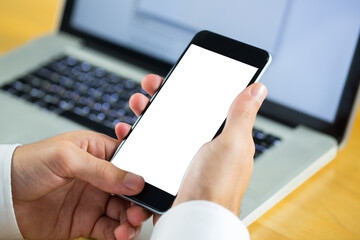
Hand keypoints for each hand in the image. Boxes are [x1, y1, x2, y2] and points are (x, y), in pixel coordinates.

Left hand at [12, 129, 150, 238]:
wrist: (2, 196)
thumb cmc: (29, 164)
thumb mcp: (67, 157)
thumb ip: (103, 170)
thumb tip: (134, 180)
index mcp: (98, 153)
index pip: (130, 163)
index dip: (142, 175)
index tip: (147, 187)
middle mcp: (100, 177)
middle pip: (131, 190)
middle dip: (139, 202)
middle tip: (137, 211)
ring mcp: (94, 200)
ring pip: (123, 212)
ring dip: (130, 220)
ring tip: (127, 226)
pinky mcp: (87, 221)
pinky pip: (110, 229)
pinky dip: (118, 234)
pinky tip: (119, 235)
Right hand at [130, 74, 266, 220]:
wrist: (192, 220)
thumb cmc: (216, 187)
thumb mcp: (232, 144)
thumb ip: (241, 115)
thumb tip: (257, 89)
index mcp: (224, 138)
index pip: (207, 104)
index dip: (190, 87)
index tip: (175, 76)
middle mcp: (205, 147)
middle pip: (181, 113)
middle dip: (163, 97)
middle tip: (150, 89)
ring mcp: (185, 159)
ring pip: (163, 128)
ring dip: (148, 115)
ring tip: (137, 106)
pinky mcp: (169, 171)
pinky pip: (152, 148)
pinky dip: (140, 138)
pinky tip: (132, 134)